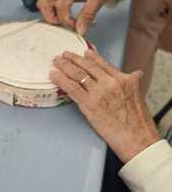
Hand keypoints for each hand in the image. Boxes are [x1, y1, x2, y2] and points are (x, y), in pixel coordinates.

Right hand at [37, 0, 127, 35]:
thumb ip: (88, 15)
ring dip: (52, 16)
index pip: (61, 4)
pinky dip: (57, 13)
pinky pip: (51, 4)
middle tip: (66, 24)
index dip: (66, 19)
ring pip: (44, 4)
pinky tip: (69, 17)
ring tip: (67, 21)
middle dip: (53, 18)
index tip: (75, 26)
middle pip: (44, 2)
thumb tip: (79, 30)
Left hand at [50, 48, 159, 162]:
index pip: (103, 64)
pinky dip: (60, 80)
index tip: (84, 53)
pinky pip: (71, 88)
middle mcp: (111, 83)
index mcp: (124, 80)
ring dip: (64, 66)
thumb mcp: (138, 96)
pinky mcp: (90, 104)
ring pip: (78, 75)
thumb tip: (134, 75)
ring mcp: (99, 93)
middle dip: (74, 59)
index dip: (91, 57)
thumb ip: (132, 83)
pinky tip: (54, 75)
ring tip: (57, 62)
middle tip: (64, 55)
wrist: (137, 138)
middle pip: (88, 67)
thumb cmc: (138, 124)